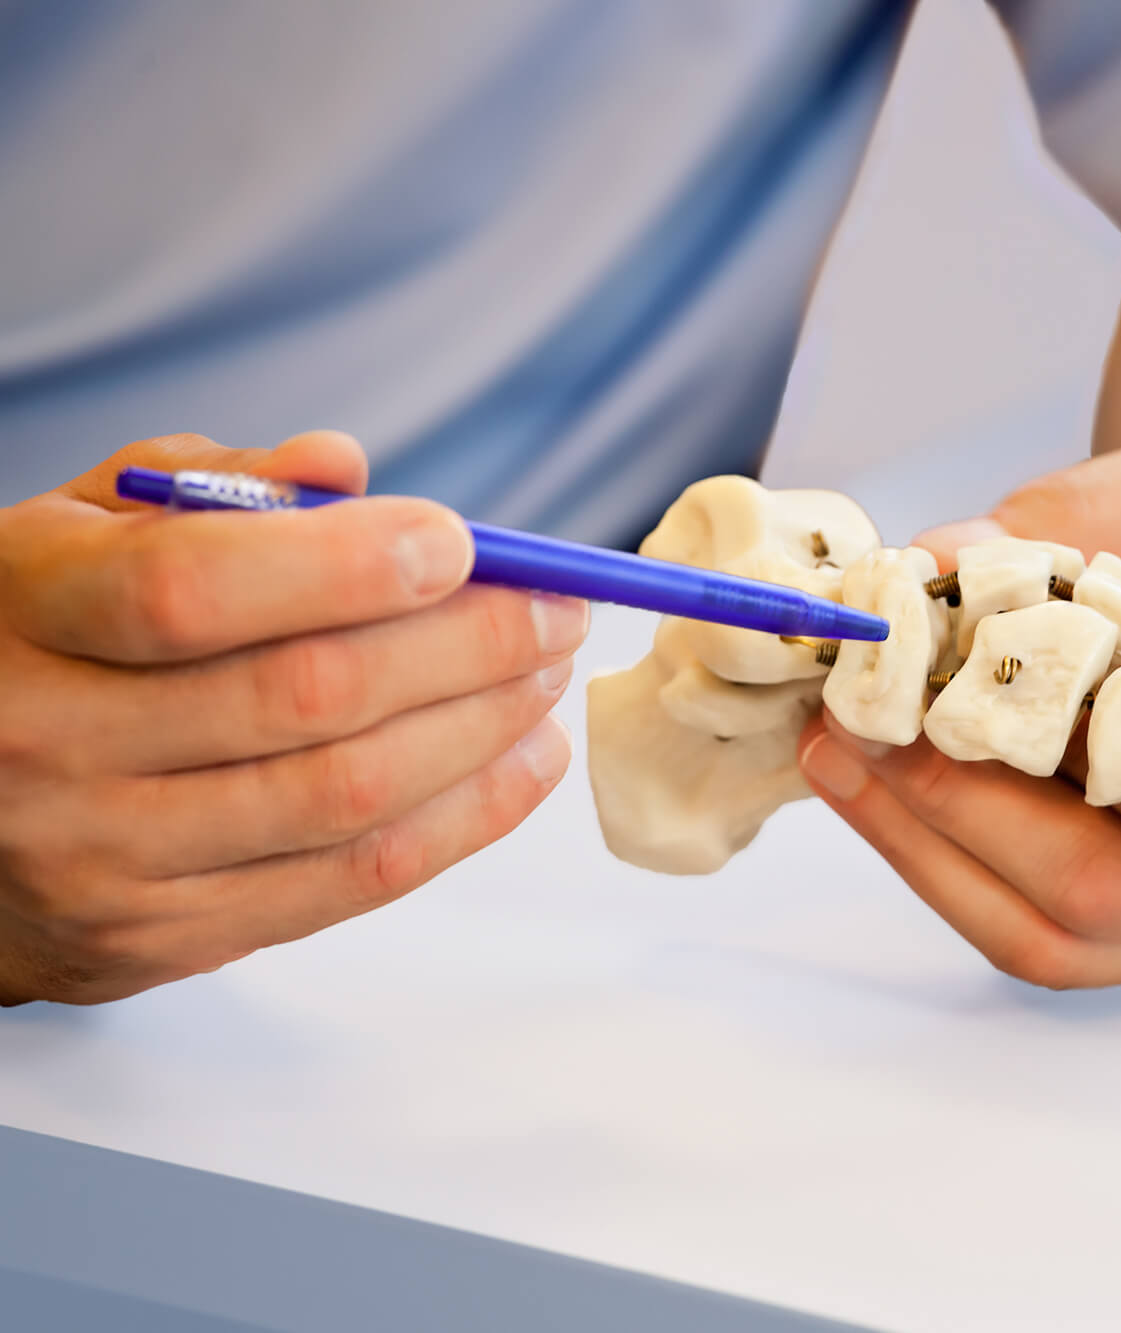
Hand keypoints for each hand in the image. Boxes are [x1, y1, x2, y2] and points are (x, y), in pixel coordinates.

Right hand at [0, 432, 585, 1004]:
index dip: (345, 565)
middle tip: (555, 608)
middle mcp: (48, 746)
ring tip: (548, 678)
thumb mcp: (79, 533)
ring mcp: (102, 860)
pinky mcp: (160, 940)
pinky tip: (522, 763)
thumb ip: (209, 491)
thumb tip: (344, 471)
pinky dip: (463, 820)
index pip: (188, 592)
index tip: (458, 542)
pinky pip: (350, 883)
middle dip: (465, 647)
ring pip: (346, 799)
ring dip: (483, 733)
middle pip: (303, 698)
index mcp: (20, 612)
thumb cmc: (36, 643)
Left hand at [796, 421, 1120, 987]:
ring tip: (839, 750)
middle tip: (856, 718)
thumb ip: (1085, 520)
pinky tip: (877, 791)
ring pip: (1060, 929)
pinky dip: (946, 865)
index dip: (1109, 758)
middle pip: (1114, 880)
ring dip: (931, 843)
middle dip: (962, 800)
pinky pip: (1040, 933)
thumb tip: (936, 566)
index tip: (976, 706)